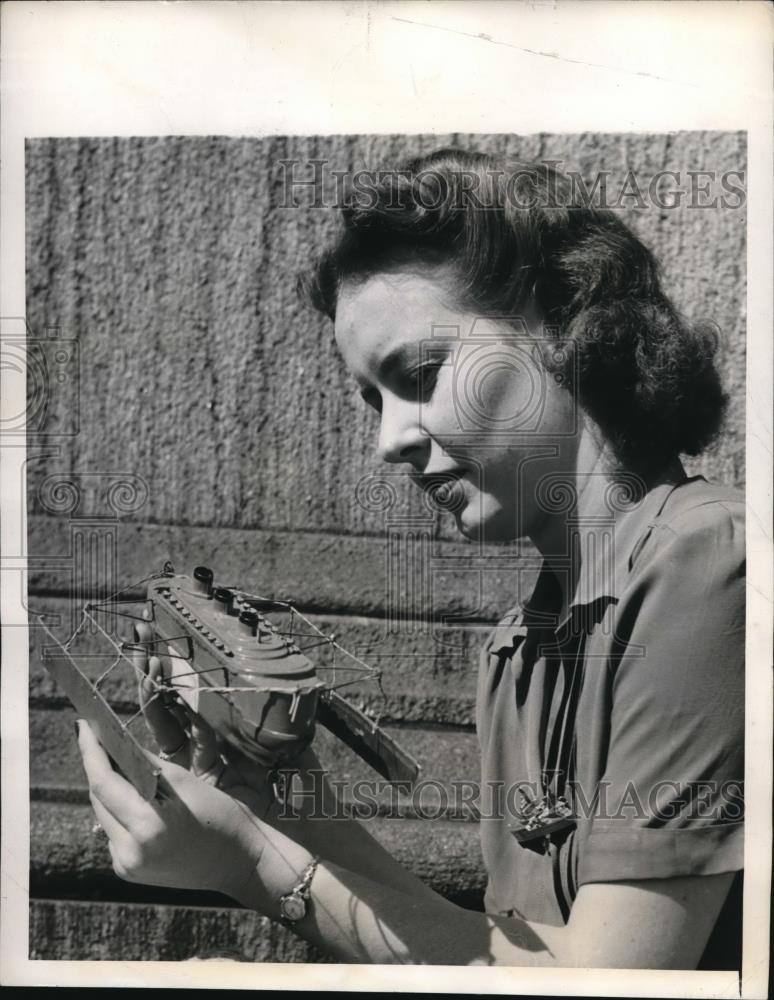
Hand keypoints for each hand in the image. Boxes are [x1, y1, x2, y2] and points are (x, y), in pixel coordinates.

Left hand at [75, 652, 280, 906]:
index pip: (104, 782)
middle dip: (98, 765)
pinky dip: (118, 808)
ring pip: (103, 813)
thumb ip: (147, 765)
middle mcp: (129, 851)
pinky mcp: (128, 870)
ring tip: (114, 760)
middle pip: (99, 798)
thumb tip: (116, 744)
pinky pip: (113, 830)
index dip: (91, 751)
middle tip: (98, 737)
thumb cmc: (223, 817)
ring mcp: (126, 864)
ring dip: (108, 787)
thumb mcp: (186, 782)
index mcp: (147, 826)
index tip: (84, 725)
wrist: (240, 863)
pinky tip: (130, 794)